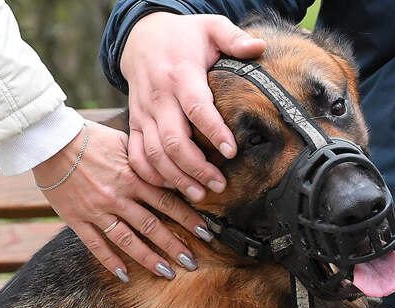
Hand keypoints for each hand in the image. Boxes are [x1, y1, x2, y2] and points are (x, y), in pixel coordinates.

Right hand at [32, 121, 208, 281]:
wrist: (52, 141)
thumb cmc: (91, 138)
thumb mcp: (126, 143)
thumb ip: (147, 162)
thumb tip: (173, 172)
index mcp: (133, 177)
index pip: (167, 201)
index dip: (188, 218)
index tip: (206, 232)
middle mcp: (118, 196)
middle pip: (152, 225)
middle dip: (174, 245)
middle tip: (192, 262)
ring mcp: (97, 209)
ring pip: (127, 240)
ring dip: (149, 258)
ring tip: (167, 272)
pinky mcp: (77, 218)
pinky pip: (96, 244)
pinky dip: (110, 261)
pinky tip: (124, 274)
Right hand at [120, 12, 265, 199]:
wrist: (141, 36)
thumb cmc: (183, 36)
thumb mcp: (210, 26)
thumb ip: (234, 37)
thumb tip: (260, 48)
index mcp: (181, 75)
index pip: (197, 108)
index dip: (214, 131)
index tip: (231, 152)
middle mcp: (159, 97)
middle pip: (173, 140)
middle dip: (197, 167)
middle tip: (220, 185)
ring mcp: (144, 112)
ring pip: (155, 153)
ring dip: (176, 177)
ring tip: (200, 194)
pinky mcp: (135, 123)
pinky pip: (136, 154)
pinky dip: (151, 174)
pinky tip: (171, 187)